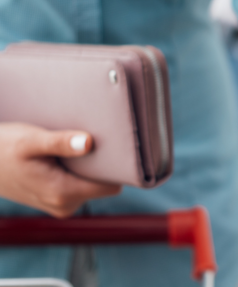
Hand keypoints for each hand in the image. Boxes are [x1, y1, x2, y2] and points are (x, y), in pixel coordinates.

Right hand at [0, 123, 120, 217]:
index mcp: (62, 193)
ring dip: (90, 168)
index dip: (116, 167)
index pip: (110, 186)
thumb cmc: (5, 148)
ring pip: (94, 185)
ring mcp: (62, 206)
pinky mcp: (59, 201)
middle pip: (104, 185)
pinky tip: (69, 158)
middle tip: (93, 142)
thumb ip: (60, 143)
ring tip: (76, 149)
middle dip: (103, 165)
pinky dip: (80, 172)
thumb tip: (88, 143)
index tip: (116, 147)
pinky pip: (82, 186)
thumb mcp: (31, 141)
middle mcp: (65, 205)